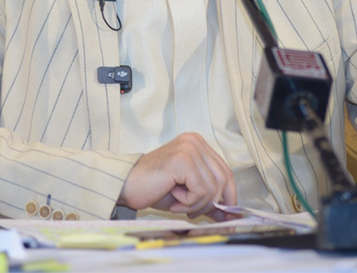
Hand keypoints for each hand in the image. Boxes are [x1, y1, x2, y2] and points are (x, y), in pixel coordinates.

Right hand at [118, 132, 236, 218]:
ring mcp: (189, 148)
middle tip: (193, 212)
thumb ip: (209, 200)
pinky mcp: (182, 160)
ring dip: (196, 205)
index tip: (226, 214)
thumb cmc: (153, 188)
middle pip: (223, 179)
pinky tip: (174, 200)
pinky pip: (201, 191)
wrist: (126, 186)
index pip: (226, 172)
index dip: (229, 195)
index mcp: (198, 144)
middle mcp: (195, 142)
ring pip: (213, 188)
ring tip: (178, 204)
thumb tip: (231, 214)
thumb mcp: (187, 194)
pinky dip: (189, 203)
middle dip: (212, 203)